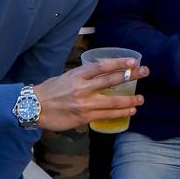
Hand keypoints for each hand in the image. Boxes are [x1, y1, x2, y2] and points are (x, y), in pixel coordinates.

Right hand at [32, 58, 147, 129]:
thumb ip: (83, 76)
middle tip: (145, 72)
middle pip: (111, 81)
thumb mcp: (66, 76)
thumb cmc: (50, 91)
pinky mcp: (84, 117)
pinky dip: (120, 113)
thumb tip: (100, 74)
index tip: (133, 61)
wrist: (34, 107)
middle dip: (130, 76)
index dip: (119, 63)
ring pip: (112, 101)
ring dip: (129, 100)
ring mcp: (84, 103)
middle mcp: (82, 88)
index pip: (102, 66)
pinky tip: (130, 111)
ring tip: (141, 99)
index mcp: (77, 74)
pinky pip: (106, 115)